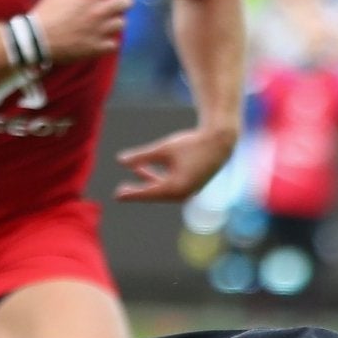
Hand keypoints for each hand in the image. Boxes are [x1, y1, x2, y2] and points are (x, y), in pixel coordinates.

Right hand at [29, 0, 132, 62]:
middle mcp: (99, 12)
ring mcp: (100, 31)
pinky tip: (103, 38)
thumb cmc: (48, 12)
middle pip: (125, 3)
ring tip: (109, 21)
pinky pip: (113, 43)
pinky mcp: (97, 47)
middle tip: (116, 2)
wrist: (38, 40)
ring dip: (116, 20)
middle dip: (123, 0)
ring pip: (121, 23)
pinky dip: (110, 41)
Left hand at [115, 124, 234, 202]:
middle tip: (120, 193)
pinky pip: (172, 188)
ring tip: (136, 172)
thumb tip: (121, 161)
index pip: (149, 193)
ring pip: (163, 191)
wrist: (220, 142)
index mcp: (176, 187)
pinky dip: (159, 181)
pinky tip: (147, 172)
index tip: (117, 195)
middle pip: (155, 195)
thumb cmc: (192, 143)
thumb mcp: (164, 148)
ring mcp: (189, 191)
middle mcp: (183, 193)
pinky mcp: (193, 186)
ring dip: (149, 183)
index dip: (132, 194)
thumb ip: (142, 155)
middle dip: (139, 192)